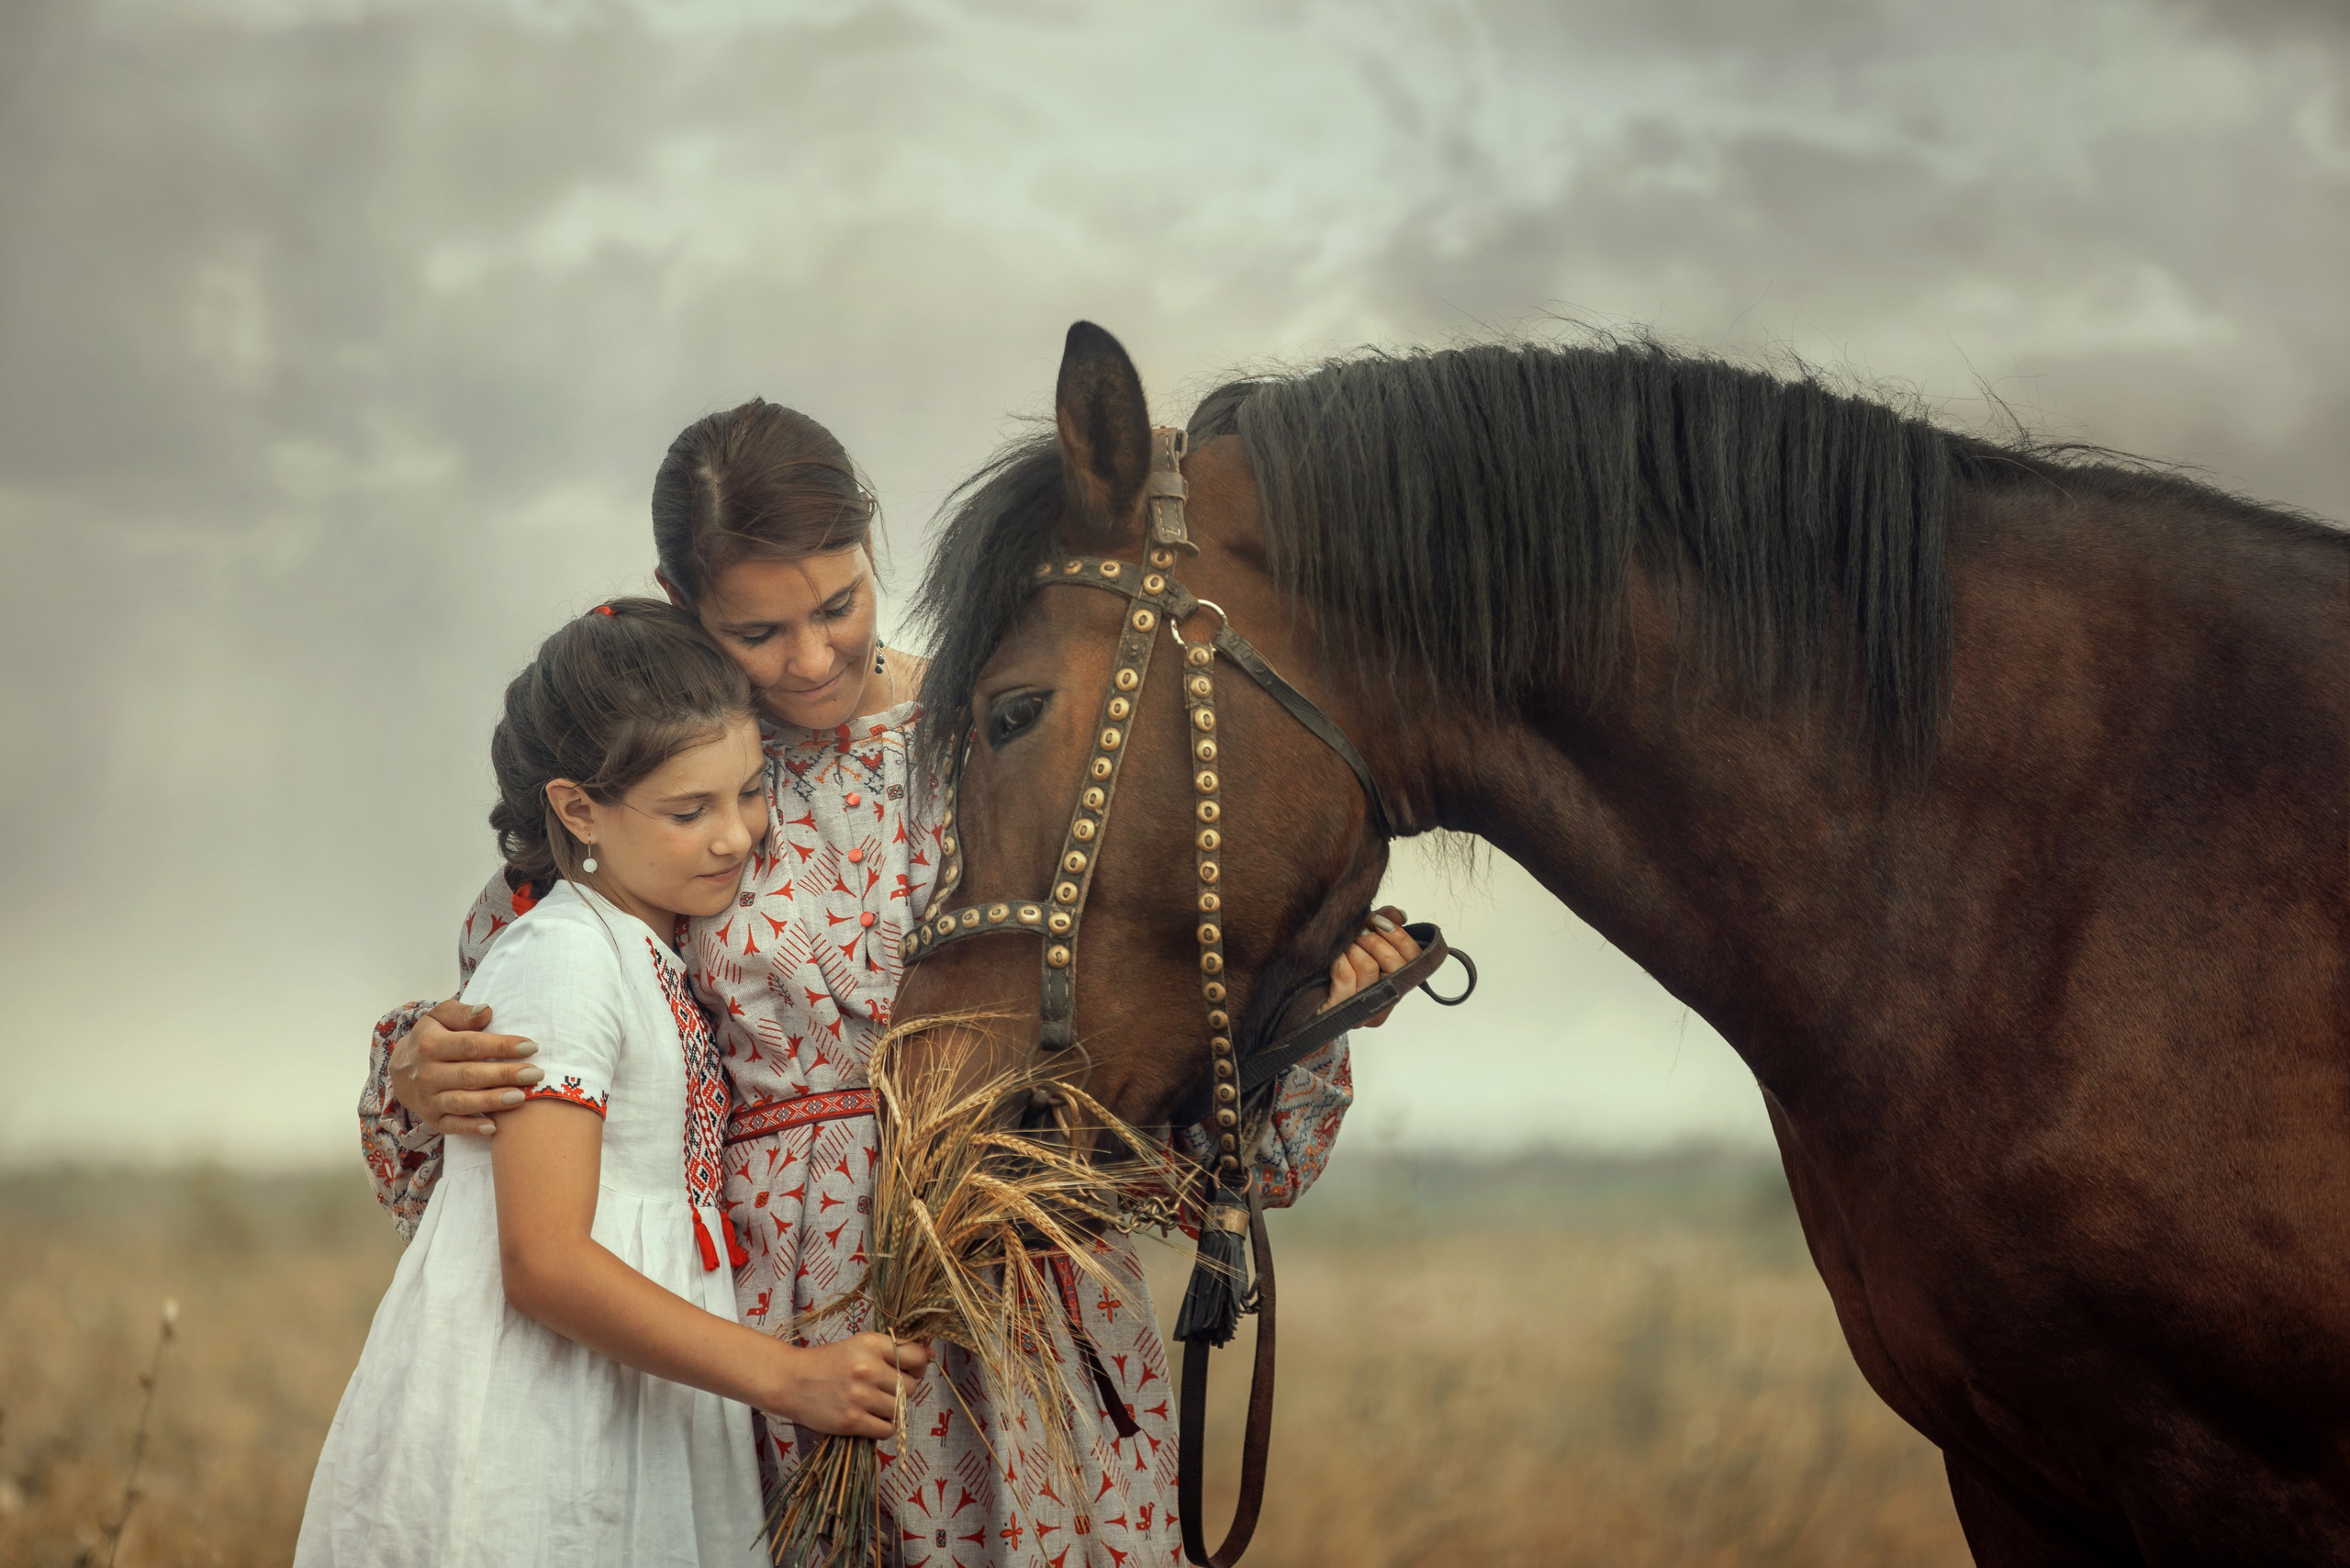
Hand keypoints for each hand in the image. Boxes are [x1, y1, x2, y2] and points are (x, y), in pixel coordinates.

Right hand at [390, 1000, 542, 1138]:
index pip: (471, 1045)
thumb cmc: (430, 1038)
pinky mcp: (432, 1119)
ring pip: (462, 1102)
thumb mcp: (439, 1017)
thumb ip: (462, 1013)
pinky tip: (494, 1127)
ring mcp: (428, 1099)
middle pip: (470, 1075)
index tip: (531, 1047)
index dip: (501, 1046)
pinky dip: (471, 1128)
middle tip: (535, 1074)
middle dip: (504, 1075)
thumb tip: (486, 1011)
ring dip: (492, 1101)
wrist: (399, 1070)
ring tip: (521, 1097)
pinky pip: (452, 1126)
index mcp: (430, 1045)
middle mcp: (427, 1074)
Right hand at [766, 1332, 932, 1438]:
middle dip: (903, 1390)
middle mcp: (867, 1368)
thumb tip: (930, 1355)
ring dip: (892, 1410)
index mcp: (870, 1344)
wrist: (790, 1381)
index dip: (919, 1366)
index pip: (915, 1357)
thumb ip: (893, 1349)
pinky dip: (882, 1426)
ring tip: (874, 1404)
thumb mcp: (859, 1345)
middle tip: (885, 1389)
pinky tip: (869, 1418)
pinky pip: (886, 1429)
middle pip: (910, 1386)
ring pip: (899, 1409)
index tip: (911, 1370)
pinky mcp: (851, 1421)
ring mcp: (859, 1396)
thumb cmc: (828, 1362)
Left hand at [1319, 906, 1420, 1027]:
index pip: (1414, 958)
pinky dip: (1340, 960)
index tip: (1380, 921)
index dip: (1399, 936)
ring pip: (1369, 967)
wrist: (1301, 986)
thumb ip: (1383, 923)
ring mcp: (1363, 1010)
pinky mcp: (1340, 1012)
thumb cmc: (1336, 962)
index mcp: (1396, 981)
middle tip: (1358, 932)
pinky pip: (1346, 977)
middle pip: (1394, 963)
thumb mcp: (1363, 938)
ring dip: (1354, 948)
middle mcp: (1384, 999)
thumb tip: (1397, 915)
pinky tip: (1334, 956)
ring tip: (1344, 945)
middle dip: (1373, 940)